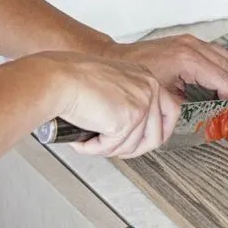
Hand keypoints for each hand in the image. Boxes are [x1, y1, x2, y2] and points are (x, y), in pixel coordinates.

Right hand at [28, 52, 180, 158]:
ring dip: (108, 148)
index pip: (170, 110)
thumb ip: (126, 102)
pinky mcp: (128, 118)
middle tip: (112, 147)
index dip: (159, 132)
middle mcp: (148, 87)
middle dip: (133, 149)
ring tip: (90, 138)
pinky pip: (114, 147)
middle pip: (158, 135)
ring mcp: (142, 102)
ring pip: (134, 146)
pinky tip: (83, 139)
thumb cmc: (71, 79)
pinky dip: (94, 148)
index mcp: (145, 78)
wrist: (57, 79)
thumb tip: (133, 131)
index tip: (145, 142)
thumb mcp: (110, 86)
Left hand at [94, 34, 227, 99]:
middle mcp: (192, 46)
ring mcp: (191, 42)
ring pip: (225, 56)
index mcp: (188, 59)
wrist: (114, 59)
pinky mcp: (188, 42)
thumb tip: (204, 112)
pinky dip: (223, 66)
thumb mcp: (162, 95)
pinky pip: (215, 52)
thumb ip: (186, 102)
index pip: (222, 77)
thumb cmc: (133, 77)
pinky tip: (223, 80)